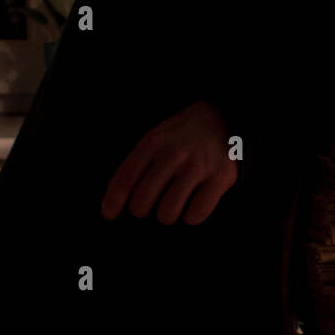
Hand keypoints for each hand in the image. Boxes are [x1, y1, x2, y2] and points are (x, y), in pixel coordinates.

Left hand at [101, 100, 237, 225]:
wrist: (226, 118)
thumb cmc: (183, 134)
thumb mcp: (156, 138)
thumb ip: (134, 163)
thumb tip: (110, 193)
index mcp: (154, 142)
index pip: (125, 178)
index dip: (113, 201)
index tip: (109, 214)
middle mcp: (175, 154)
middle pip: (143, 201)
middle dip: (142, 210)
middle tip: (150, 205)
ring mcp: (198, 166)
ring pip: (167, 212)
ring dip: (167, 215)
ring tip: (172, 205)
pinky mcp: (221, 177)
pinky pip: (196, 213)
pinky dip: (191, 216)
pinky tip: (193, 206)